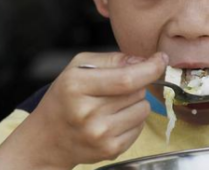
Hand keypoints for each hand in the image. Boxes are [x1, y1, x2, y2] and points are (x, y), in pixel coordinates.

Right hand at [0, 52, 167, 169]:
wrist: (47, 138)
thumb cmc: (65, 97)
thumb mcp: (79, 67)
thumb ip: (113, 59)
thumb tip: (144, 61)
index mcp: (77, 86)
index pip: (127, 78)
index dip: (150, 68)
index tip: (161, 59)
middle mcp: (87, 113)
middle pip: (138, 92)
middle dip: (137, 85)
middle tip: (116, 89)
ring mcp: (100, 135)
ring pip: (143, 109)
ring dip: (135, 103)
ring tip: (112, 106)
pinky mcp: (110, 150)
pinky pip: (140, 127)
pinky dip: (132, 121)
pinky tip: (112, 120)